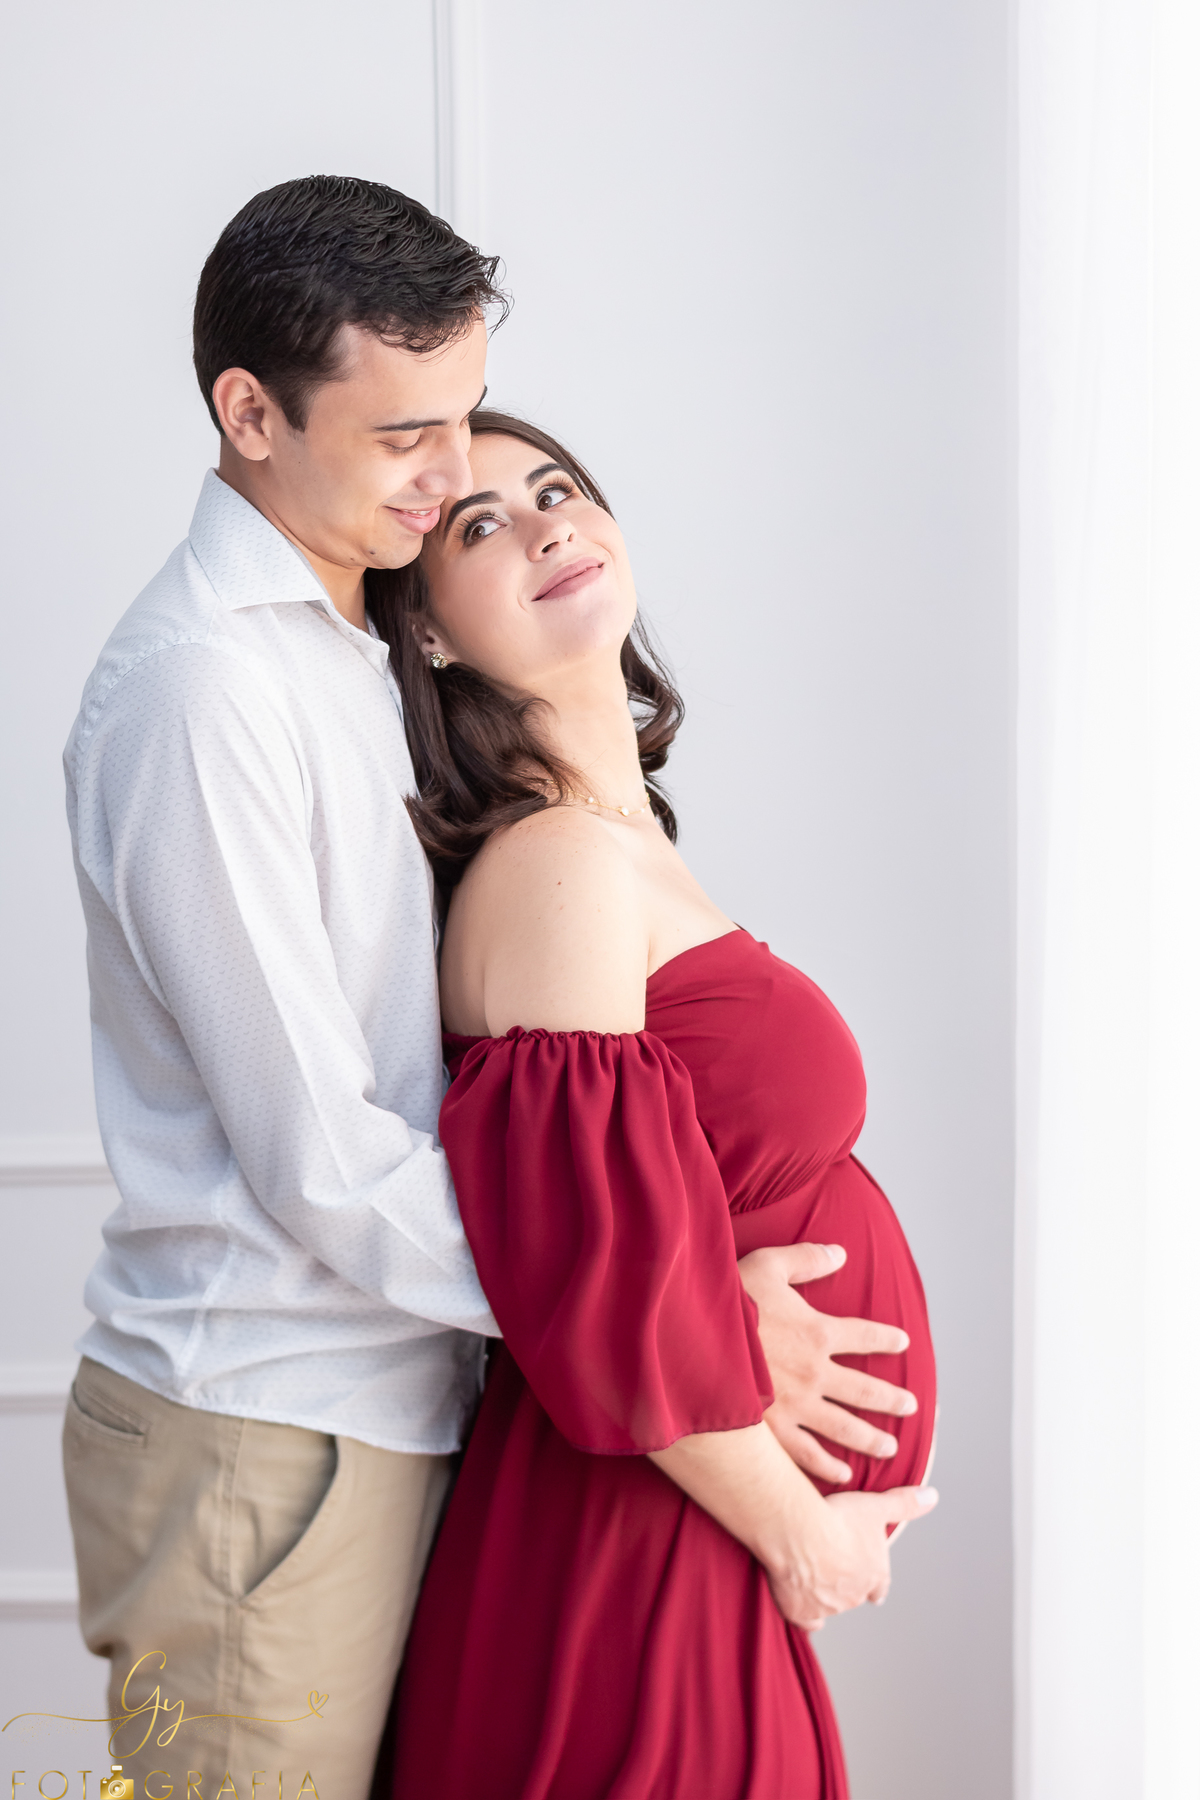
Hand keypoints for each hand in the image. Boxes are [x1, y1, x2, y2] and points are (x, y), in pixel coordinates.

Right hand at [738, 1243, 917, 1481]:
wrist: (691, 1339)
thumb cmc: (728, 1298)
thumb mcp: (769, 1265)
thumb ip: (807, 1258)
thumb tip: (840, 1252)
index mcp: (818, 1331)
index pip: (865, 1335)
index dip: (887, 1338)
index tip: (903, 1342)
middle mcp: (815, 1372)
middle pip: (866, 1390)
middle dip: (891, 1399)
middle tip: (911, 1407)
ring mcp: (796, 1405)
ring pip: (845, 1428)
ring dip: (871, 1438)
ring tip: (890, 1447)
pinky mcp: (773, 1429)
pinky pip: (807, 1454)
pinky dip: (828, 1467)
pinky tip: (843, 1474)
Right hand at [766, 1485, 938, 1630]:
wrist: (800, 1535)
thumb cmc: (838, 1520)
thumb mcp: (876, 1506)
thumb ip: (904, 1504)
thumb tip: (932, 1497)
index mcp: (875, 1574)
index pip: (881, 1587)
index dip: (877, 1587)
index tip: (876, 1592)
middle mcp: (855, 1595)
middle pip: (854, 1594)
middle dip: (846, 1584)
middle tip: (834, 1566)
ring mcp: (829, 1606)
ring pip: (830, 1605)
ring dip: (824, 1593)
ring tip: (810, 1573)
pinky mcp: (803, 1611)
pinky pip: (808, 1620)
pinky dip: (806, 1614)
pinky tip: (802, 1607)